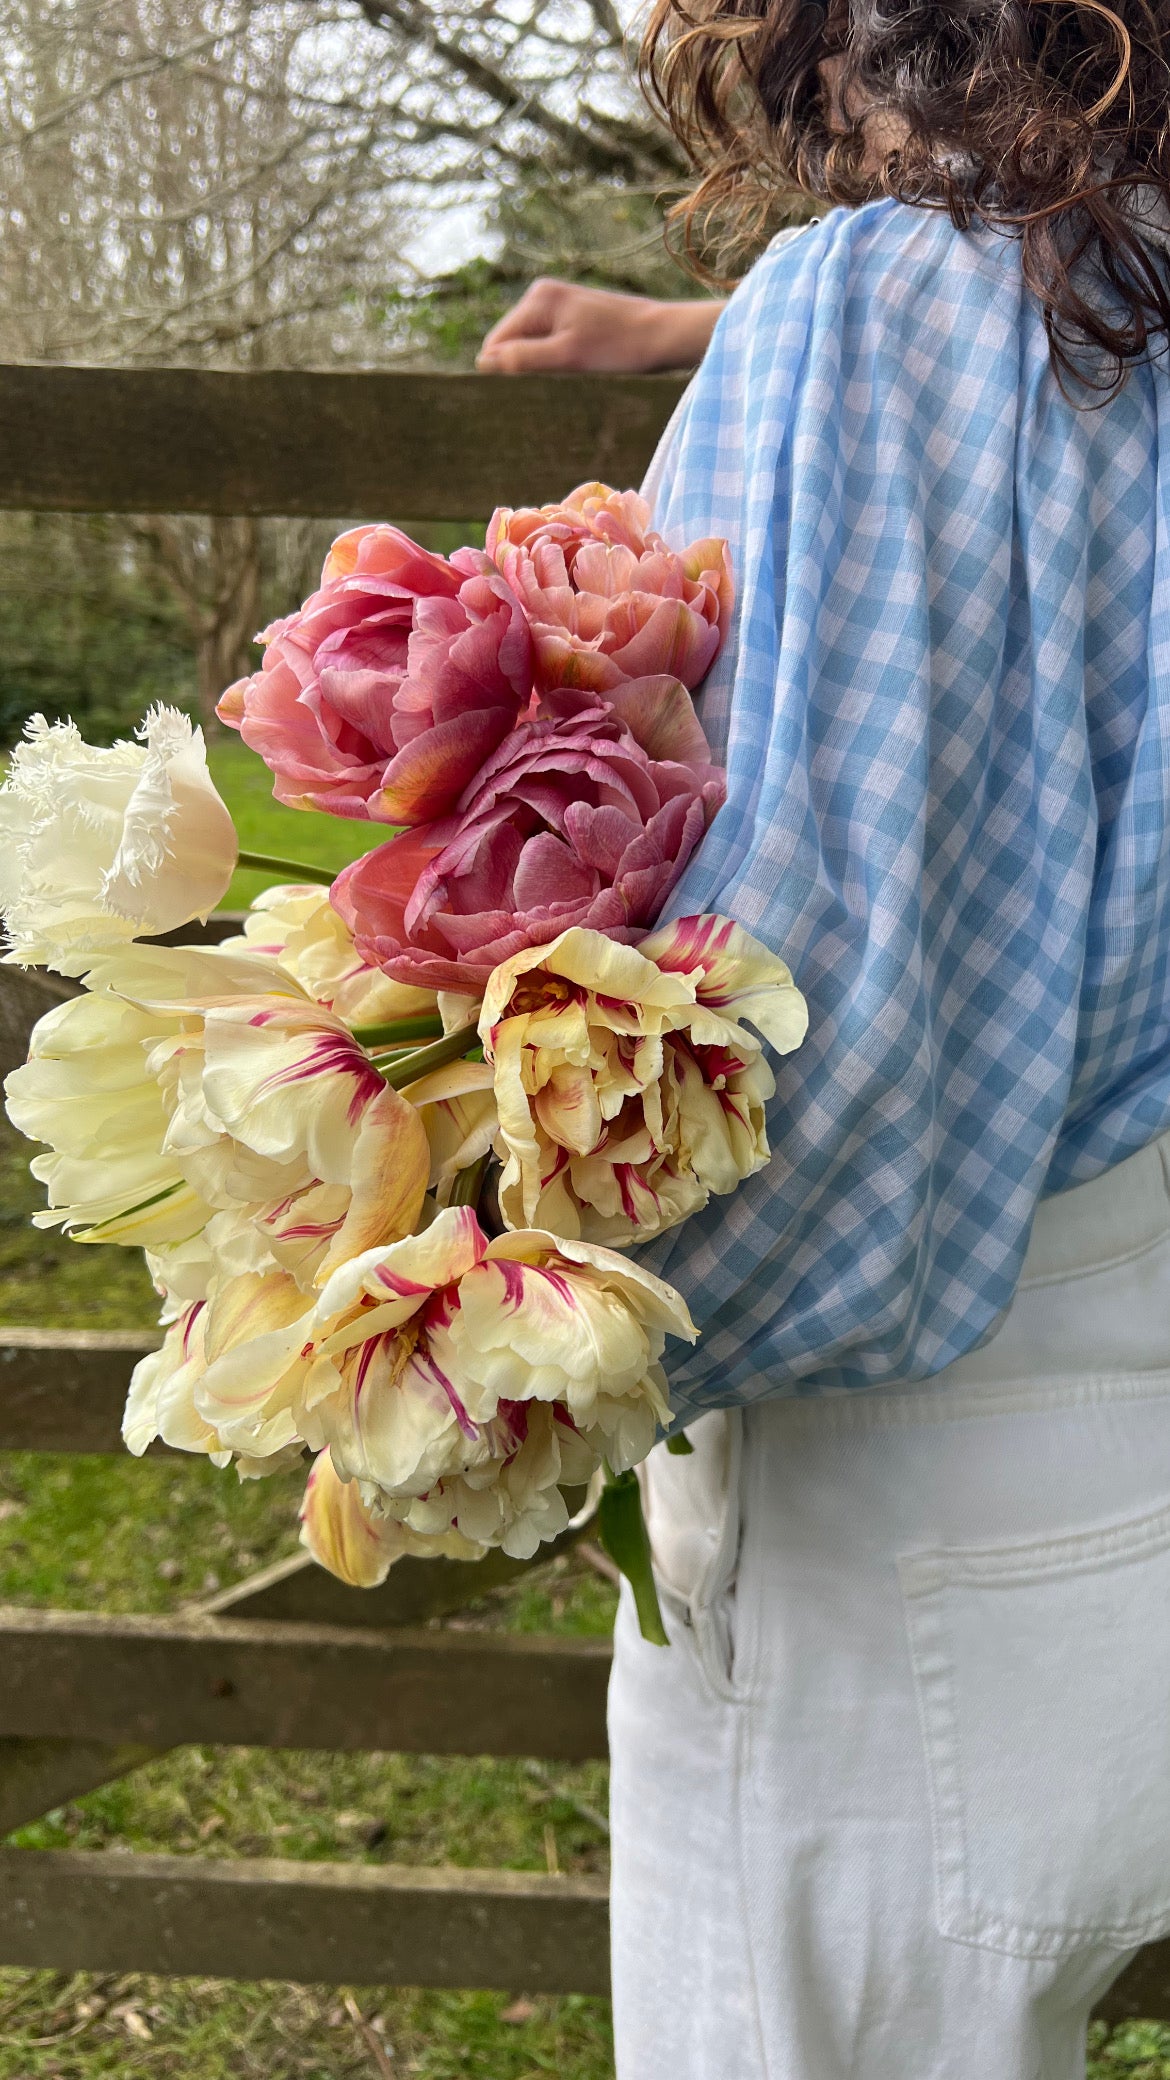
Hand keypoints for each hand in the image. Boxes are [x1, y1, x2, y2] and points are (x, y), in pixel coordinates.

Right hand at [476, 278, 723, 375]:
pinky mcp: (574, 316)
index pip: (496, 342)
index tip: (522, 394)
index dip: (502, 372)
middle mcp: (543, 295)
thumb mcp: (567, 357)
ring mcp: (559, 305)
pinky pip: (549, 344)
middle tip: (546, 391)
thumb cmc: (619, 347)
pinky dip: (554, 361)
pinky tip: (572, 373)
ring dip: (540, 368)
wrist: (663, 335)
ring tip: (564, 381)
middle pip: (512, 343)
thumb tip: (484, 361)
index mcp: (538, 299)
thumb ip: (523, 358)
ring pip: (531, 346)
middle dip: (522, 368)